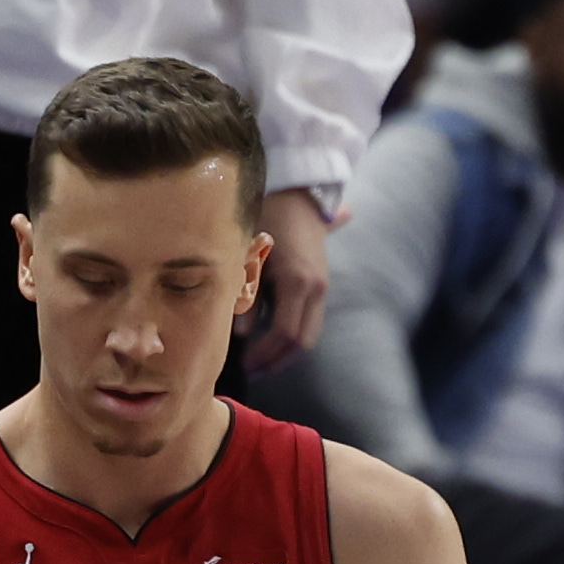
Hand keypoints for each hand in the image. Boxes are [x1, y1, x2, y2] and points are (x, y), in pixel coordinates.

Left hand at [237, 188, 329, 377]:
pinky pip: (309, 319)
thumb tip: (242, 333)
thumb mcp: (250, 254)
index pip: (286, 333)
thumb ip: (247, 294)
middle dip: (278, 360)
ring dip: (286, 350)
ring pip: (309, 332)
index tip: (246, 364)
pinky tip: (271, 339)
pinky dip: (292, 333)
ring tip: (262, 360)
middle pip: (303, 340)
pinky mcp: (319, 283)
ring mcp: (320, 286)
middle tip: (254, 371)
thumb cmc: (267, 217)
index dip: (266, 354)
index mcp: (298, 282)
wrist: (297, 191)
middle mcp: (316, 288)